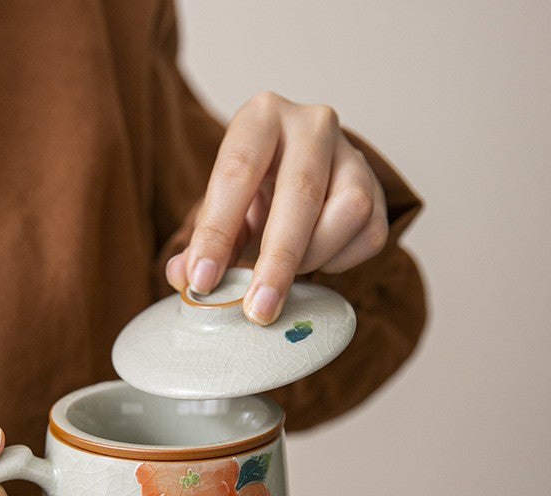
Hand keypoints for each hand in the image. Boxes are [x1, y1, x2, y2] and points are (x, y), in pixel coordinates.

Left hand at [166, 93, 388, 323]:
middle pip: (300, 192)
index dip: (217, 232)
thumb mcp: (222, 210)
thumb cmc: (254, 192)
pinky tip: (316, 257)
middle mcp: (312, 125)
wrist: (301, 176)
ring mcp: (353, 153)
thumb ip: (201, 243)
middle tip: (258, 309)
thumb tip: (184, 277)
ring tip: (287, 269)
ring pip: (347, 211)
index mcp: (261, 118)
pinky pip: (370, 235)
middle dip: (277, 260)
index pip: (236, 172)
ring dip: (314, 255)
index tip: (203, 280)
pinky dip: (339, 261)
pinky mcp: (379, 188)